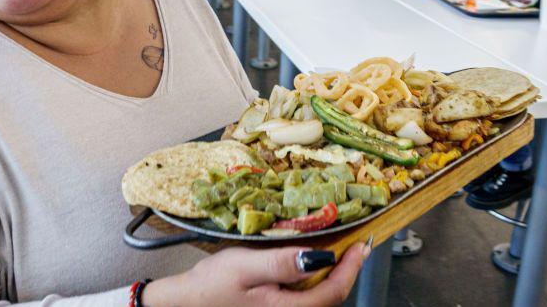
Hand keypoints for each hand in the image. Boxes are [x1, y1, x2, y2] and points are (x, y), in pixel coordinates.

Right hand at [142, 242, 368, 306]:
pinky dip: (316, 282)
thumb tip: (318, 256)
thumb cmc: (211, 285)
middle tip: (356, 245)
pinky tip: (312, 266)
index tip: (362, 245)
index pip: (332, 292)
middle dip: (347, 272)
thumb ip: (282, 263)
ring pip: (320, 299)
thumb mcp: (245, 266)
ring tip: (340, 252)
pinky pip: (306, 299)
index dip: (351, 268)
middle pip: (331, 298)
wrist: (185, 303)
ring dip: (333, 276)